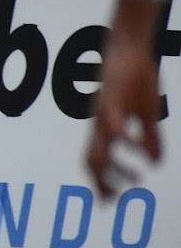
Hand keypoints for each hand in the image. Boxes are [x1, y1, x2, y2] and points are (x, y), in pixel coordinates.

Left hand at [86, 33, 162, 196]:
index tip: (108, 202)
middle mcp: (99, 123)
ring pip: (100, 144)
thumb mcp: (146, 113)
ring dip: (114, 165)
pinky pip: (113, 119)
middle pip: (93, 159)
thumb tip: (155, 163)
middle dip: (102, 182)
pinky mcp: (113, 95)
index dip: (100, 182)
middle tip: (114, 201)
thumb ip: (148, 138)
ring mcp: (104, 110)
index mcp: (104, 128)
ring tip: (134, 179)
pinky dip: (121, 134)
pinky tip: (128, 143)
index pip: (96, 160)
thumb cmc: (134, 78)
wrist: (128, 45)